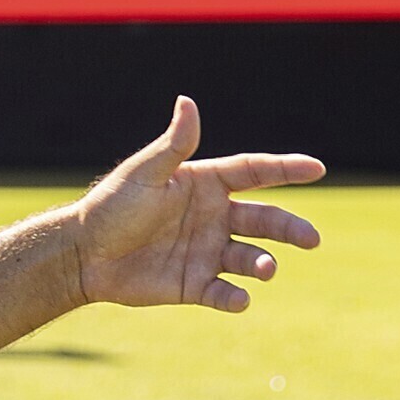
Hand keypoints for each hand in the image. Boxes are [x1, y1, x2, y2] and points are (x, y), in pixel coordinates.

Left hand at [70, 98, 324, 311]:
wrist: (83, 254)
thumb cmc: (111, 206)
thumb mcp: (144, 174)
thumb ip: (174, 146)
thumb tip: (187, 101)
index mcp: (205, 184)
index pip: (254, 173)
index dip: (285, 170)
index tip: (317, 168)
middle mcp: (213, 217)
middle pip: (264, 219)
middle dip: (290, 228)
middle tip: (312, 239)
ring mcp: (206, 251)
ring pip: (249, 257)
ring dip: (263, 264)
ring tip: (266, 269)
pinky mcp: (194, 284)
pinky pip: (223, 293)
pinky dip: (235, 298)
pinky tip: (240, 299)